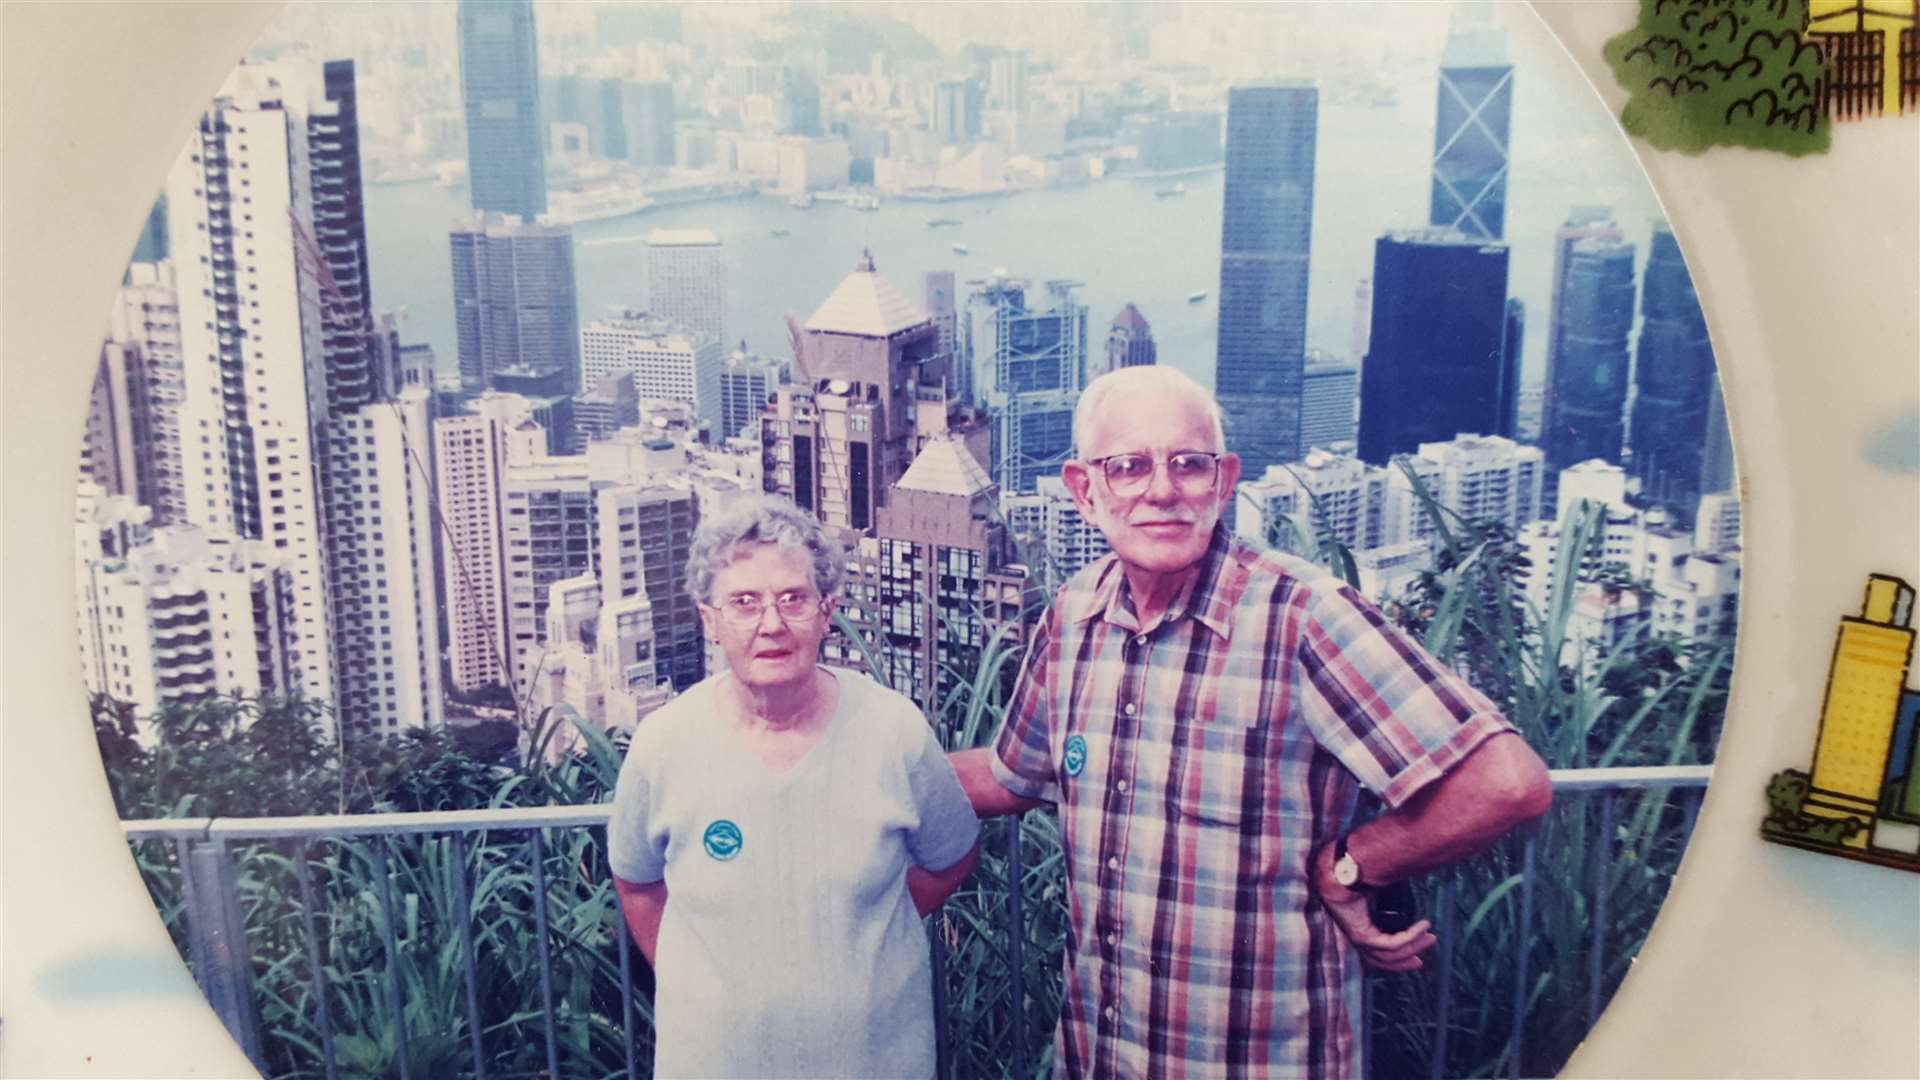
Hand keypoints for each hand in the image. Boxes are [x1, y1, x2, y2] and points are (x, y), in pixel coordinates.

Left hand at [1311, 842, 1435, 971]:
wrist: (1340, 872)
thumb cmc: (1356, 879)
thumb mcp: (1378, 895)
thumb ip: (1390, 901)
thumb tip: (1410, 899)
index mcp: (1361, 931)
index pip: (1381, 954)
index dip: (1399, 959)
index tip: (1417, 957)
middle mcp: (1358, 938)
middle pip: (1387, 959)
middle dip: (1408, 958)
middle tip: (1427, 949)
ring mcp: (1358, 939)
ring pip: (1391, 953)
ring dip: (1414, 946)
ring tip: (1429, 936)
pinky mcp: (1361, 935)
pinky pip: (1391, 943)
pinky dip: (1410, 937)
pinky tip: (1422, 927)